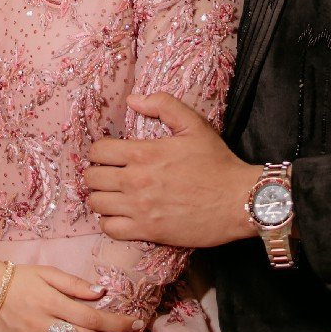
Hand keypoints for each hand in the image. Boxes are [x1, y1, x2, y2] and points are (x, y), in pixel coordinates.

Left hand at [84, 93, 260, 247]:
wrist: (239, 201)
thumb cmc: (217, 162)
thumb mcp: (194, 124)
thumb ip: (163, 105)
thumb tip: (132, 100)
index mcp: (144, 153)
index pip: (98, 151)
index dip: (99, 151)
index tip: (108, 155)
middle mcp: (136, 181)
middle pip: (92, 178)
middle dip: (97, 173)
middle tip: (109, 174)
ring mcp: (140, 209)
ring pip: (96, 203)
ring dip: (101, 197)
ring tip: (113, 194)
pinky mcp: (147, 231)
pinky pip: (110, 229)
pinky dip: (110, 221)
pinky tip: (121, 214)